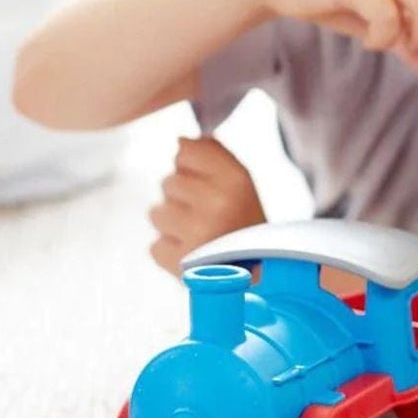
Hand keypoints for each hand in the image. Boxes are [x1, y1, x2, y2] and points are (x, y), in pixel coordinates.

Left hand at [149, 135, 263, 277]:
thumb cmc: (244, 223)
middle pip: (167, 182)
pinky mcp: (180, 263)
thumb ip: (213, 154)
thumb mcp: (241, 182)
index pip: (185, 151)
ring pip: (156, 214)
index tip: (207, 184)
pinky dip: (170, 252)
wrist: (262, 276)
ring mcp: (198, 234)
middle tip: (206, 216)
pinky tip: (193, 255)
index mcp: (236, 179)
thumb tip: (180, 141)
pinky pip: (155, 246)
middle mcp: (218, 203)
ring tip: (198, 236)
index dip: (192, 167)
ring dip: (172, 225)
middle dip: (181, 198)